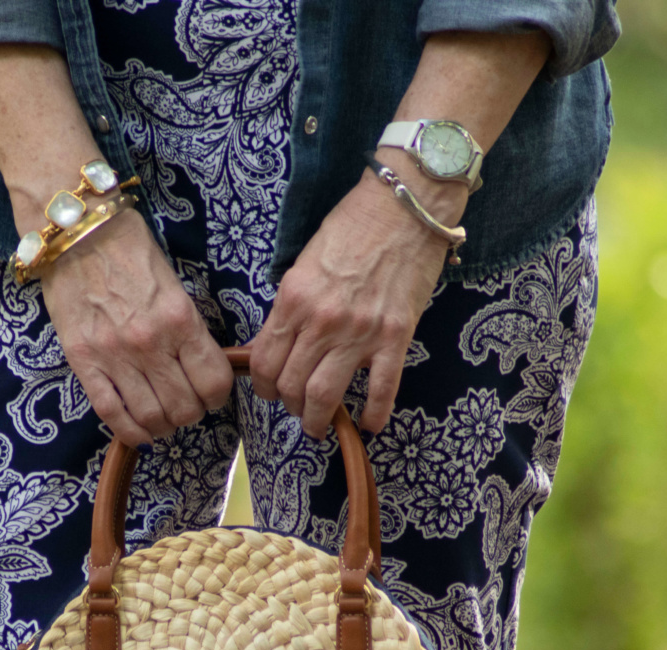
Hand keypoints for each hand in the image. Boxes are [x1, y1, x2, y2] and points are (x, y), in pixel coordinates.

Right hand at [41, 207, 232, 446]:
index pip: (214, 382)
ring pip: (152, 417)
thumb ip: (189, 327)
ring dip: (164, 425)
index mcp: (180, 320)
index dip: (218, 395)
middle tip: (186, 403)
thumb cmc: (129, 251)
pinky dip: (130, 432)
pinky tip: (139, 433)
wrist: (75, 234)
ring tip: (163, 417)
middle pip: (185, 408)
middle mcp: (150, 343)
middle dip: (191, 413)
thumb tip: (205, 365)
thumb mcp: (175, 284)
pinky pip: (110, 413)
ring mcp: (114, 355)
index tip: (211, 392)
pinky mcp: (83, 361)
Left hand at [250, 170, 461, 439]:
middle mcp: (321, 321)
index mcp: (293, 300)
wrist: (404, 206)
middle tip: (296, 410)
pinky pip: (381, 389)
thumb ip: (291, 305)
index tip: (269, 392)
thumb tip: (280, 342)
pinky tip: (369, 425)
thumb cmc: (352, 226)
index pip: (264, 361)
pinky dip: (374, 414)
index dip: (262, 386)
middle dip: (289, 406)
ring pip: (325, 395)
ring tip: (319, 426)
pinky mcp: (395, 337)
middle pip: (291, 385)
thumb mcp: (304, 263)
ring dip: (318, 419)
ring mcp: (359, 332)